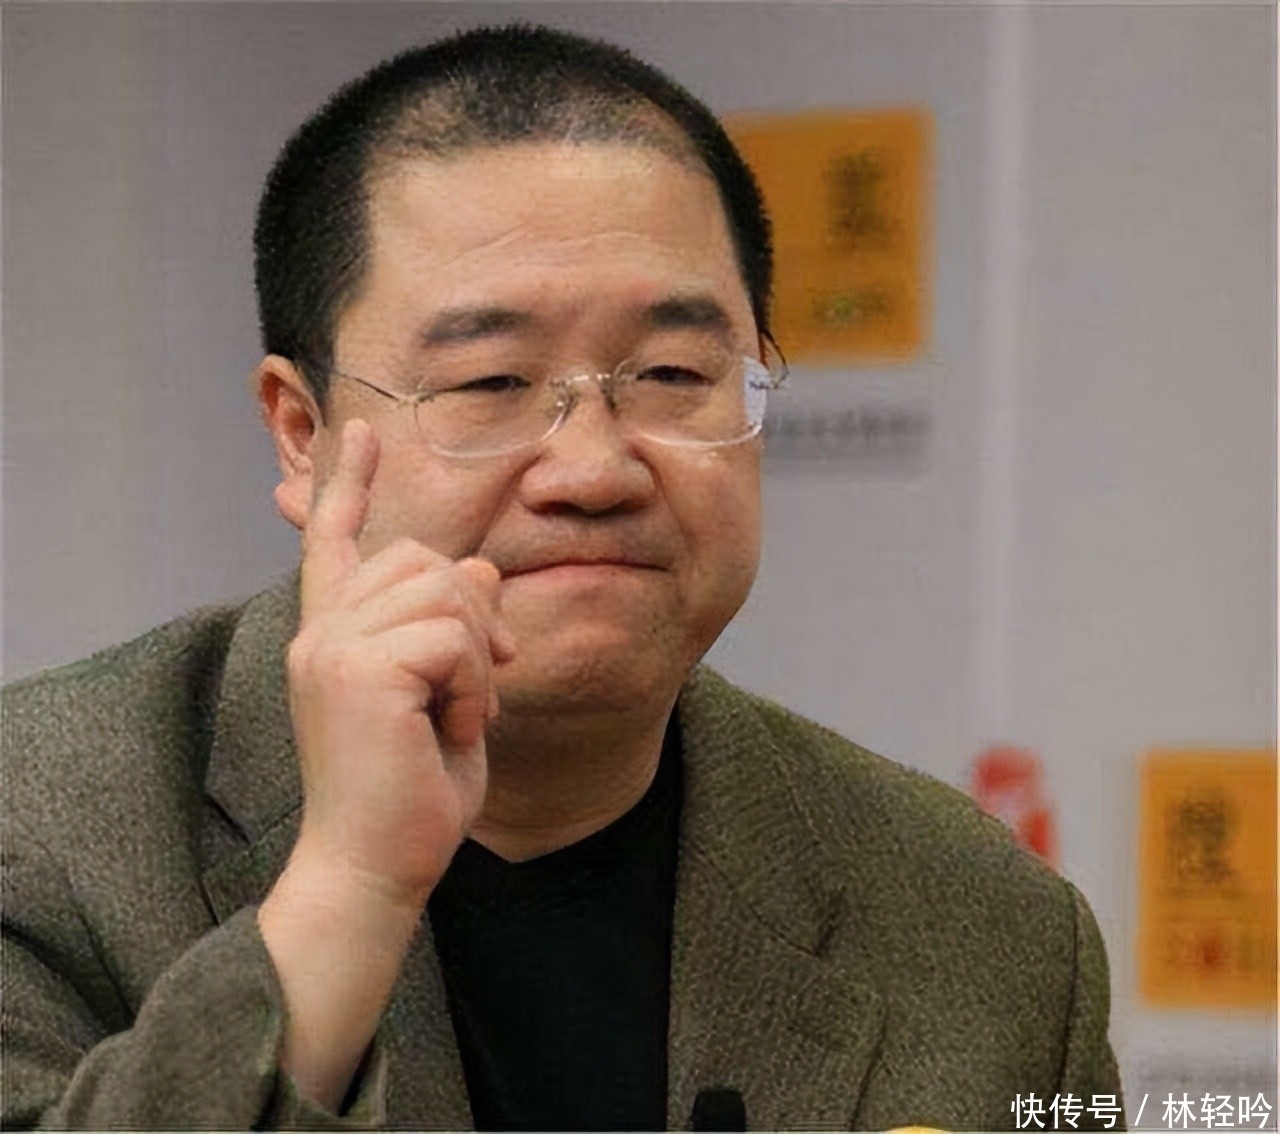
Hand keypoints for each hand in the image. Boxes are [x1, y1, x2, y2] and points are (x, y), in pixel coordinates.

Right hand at [286, 418, 514, 903]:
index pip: (337, 540)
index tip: (360, 432)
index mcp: (335, 635)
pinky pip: (451, 638)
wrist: (376, 868)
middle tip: (482, 686)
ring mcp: (331, 647)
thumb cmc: (411, 793)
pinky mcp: (356, 671)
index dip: (350, 483)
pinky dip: (472, 687)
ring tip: (459, 716)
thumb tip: (478, 565)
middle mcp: (321, 631)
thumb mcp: (449, 698)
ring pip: (444, 592)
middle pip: (424, 559)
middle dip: (475, 617)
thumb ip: (456, 630)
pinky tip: (452, 729)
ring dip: (476, 658)